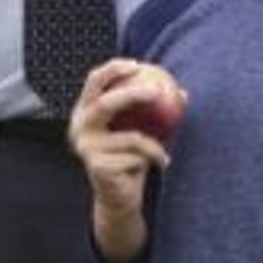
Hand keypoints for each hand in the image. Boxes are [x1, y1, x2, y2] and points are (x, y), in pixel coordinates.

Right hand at [68, 59, 174, 218]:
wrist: (119, 197)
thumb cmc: (132, 158)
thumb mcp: (144, 130)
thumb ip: (156, 111)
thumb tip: (182, 93)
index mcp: (85, 113)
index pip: (94, 82)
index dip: (113, 69)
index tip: (138, 65)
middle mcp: (79, 128)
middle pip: (105, 104)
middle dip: (131, 94)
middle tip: (157, 91)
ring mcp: (86, 148)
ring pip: (130, 137)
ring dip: (154, 143)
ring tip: (165, 150)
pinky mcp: (97, 167)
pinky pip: (135, 156)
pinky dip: (153, 158)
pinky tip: (162, 164)